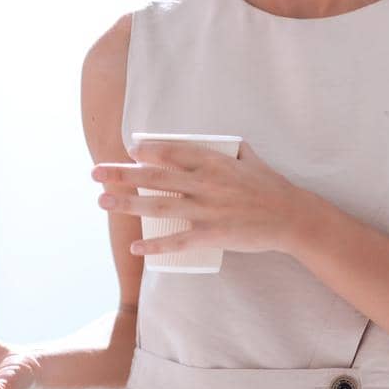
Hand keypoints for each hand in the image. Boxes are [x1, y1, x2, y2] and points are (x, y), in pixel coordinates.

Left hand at [91, 139, 313, 256]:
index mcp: (213, 162)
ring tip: (102, 201)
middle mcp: (205, 183)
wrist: (292, 218)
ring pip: (159, 205)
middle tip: (95, 172)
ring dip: (127, 204)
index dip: (147, 150)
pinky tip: (135, 247)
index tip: (128, 149)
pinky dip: (156, 245)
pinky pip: (179, 240)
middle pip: (155, 176)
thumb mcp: (251, 159)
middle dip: (122, 174)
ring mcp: (207, 209)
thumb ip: (233, 150)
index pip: (172, 151)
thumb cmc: (272, 187)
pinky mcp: (212, 234)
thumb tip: (226, 142)